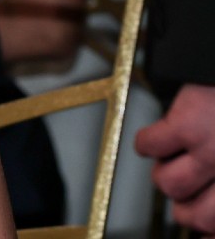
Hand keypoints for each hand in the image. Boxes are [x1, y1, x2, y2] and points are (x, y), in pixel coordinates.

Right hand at [136, 82, 214, 229]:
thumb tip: (212, 221)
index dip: (210, 231)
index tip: (205, 231)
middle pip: (197, 216)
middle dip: (187, 208)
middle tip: (187, 192)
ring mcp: (212, 152)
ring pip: (167, 184)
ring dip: (165, 172)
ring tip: (174, 157)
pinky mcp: (186, 125)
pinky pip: (148, 146)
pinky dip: (146, 143)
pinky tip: (158, 136)